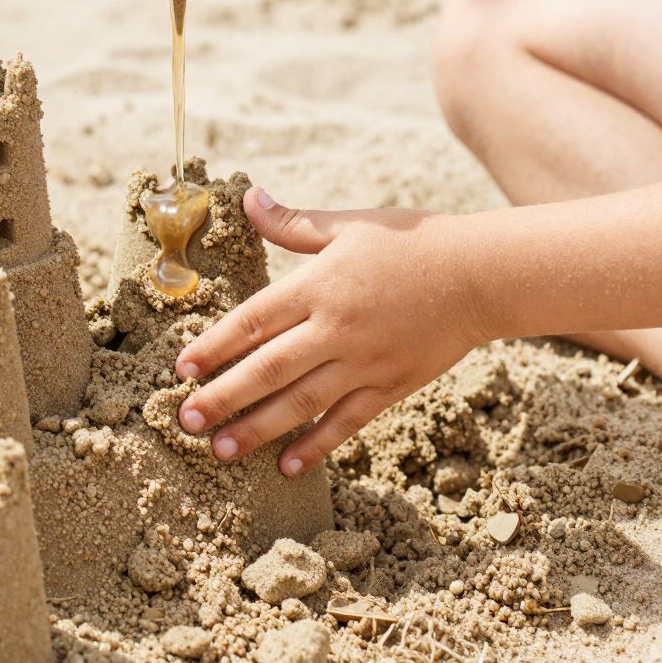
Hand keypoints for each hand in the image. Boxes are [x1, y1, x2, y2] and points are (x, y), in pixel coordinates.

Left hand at [172, 186, 487, 475]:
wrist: (479, 275)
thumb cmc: (410, 242)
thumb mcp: (349, 224)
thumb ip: (293, 222)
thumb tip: (248, 197)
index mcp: (319, 285)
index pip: (253, 320)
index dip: (215, 346)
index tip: (182, 369)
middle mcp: (336, 328)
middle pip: (268, 368)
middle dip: (222, 397)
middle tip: (184, 421)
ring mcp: (364, 361)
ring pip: (301, 403)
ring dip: (257, 429)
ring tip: (220, 450)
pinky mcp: (390, 385)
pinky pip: (347, 422)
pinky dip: (316, 445)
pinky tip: (287, 465)